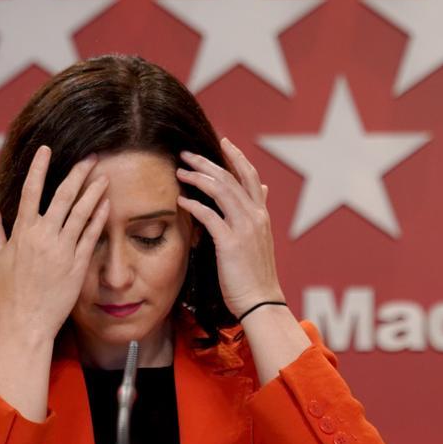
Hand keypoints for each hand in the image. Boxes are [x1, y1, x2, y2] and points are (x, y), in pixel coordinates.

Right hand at [0, 145, 109, 341]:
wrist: (26, 321)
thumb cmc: (9, 291)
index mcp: (22, 231)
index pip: (31, 190)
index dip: (39, 167)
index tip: (46, 149)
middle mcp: (43, 236)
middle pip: (63, 196)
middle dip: (78, 173)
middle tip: (91, 157)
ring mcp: (62, 249)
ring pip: (81, 212)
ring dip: (94, 191)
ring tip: (104, 176)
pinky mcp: (78, 264)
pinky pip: (91, 235)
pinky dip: (99, 217)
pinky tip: (106, 204)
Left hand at [176, 137, 284, 319]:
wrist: (261, 301)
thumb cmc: (255, 274)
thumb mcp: (260, 238)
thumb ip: (258, 213)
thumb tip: (262, 189)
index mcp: (262, 215)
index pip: (250, 176)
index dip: (237, 157)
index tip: (223, 142)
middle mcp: (255, 217)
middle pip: (230, 178)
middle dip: (207, 162)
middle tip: (187, 154)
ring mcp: (244, 229)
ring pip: (220, 191)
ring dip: (198, 178)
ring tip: (180, 172)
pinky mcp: (230, 243)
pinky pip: (209, 216)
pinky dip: (194, 205)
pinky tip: (180, 200)